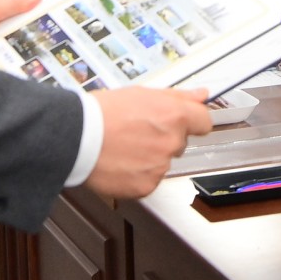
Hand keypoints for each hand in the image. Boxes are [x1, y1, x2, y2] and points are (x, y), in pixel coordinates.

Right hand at [85, 88, 213, 197]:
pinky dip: (137, 175)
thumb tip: (201, 95)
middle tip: (138, 132)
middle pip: (180, 142)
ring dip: (149, 157)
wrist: (76, 138)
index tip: (185, 122)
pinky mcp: (146, 186)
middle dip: (164, 138)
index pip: (203, 121)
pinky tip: (120, 163)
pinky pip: (148, 180)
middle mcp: (171, 142)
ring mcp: (160, 166)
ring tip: (124, 147)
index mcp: (174, 116)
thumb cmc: (102, 113)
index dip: (192, 121)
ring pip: (163, 162)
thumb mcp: (142, 93)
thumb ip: (177, 96)